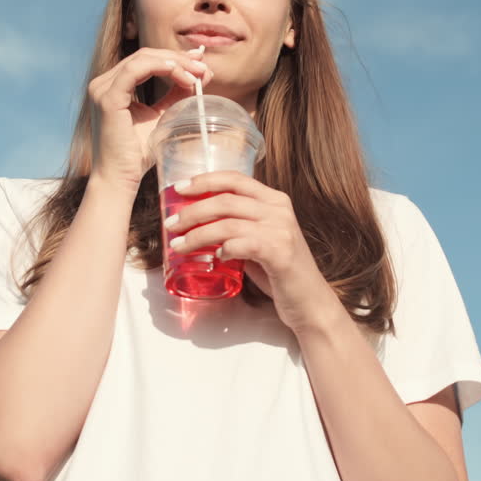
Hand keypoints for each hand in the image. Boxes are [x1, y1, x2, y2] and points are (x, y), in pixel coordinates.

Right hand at [87, 47, 211, 193]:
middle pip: (145, 56)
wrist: (119, 180)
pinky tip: (179, 73)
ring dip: (173, 62)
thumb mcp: (161, 117)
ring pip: (141, 59)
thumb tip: (201, 74)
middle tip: (203, 66)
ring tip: (196, 73)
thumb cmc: (137, 154)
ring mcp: (102, 90)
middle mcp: (103, 84)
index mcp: (113, 87)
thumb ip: (176, 95)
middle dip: (177, 58)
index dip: (174, 58)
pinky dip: (159, 67)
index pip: (146, 61)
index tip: (199, 63)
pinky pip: (135, 71)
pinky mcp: (107, 99)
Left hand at [163, 171, 346, 334]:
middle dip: (192, 211)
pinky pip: (242, 244)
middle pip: (226, 200)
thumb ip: (236, 228)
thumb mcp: (258, 240)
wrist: (309, 301)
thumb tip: (197, 224)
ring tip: (179, 245)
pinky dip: (223, 249)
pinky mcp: (280, 253)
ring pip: (228, 223)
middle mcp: (279, 210)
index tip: (179, 188)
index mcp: (274, 200)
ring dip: (198, 234)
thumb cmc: (279, 271)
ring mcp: (282, 230)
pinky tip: (215, 258)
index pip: (235, 179)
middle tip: (171, 224)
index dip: (204, 180)